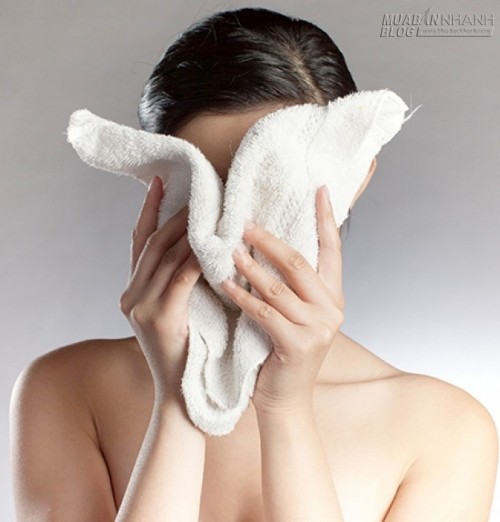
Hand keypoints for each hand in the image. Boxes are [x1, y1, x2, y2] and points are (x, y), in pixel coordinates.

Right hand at [119, 176, 201, 398]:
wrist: (181, 394)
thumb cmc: (187, 351)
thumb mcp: (176, 311)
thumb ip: (177, 281)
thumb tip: (197, 246)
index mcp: (133, 292)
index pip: (139, 242)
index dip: (148, 210)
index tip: (160, 182)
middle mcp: (131, 296)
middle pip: (152, 244)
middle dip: (173, 215)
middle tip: (196, 192)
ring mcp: (141, 307)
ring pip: (165, 257)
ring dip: (188, 232)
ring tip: (207, 210)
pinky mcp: (159, 319)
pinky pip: (181, 279)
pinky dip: (196, 259)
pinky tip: (212, 245)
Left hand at [221, 185, 344, 414]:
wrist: (286, 398)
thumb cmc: (283, 349)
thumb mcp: (295, 312)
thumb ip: (291, 283)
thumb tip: (270, 243)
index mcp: (333, 295)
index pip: (332, 248)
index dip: (325, 218)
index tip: (319, 188)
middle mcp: (332, 307)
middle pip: (298, 262)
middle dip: (268, 240)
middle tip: (243, 222)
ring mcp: (318, 327)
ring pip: (278, 286)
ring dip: (250, 265)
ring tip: (228, 249)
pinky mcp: (298, 345)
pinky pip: (264, 312)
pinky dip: (242, 296)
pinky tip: (224, 283)